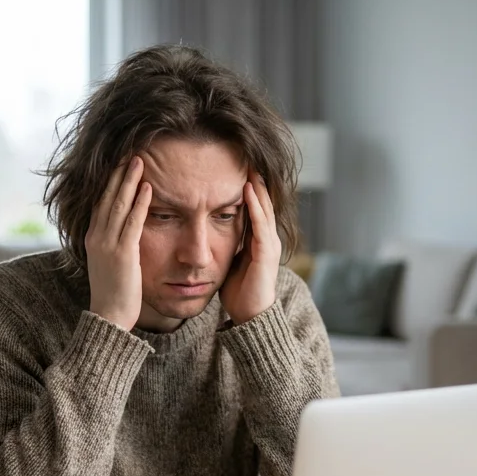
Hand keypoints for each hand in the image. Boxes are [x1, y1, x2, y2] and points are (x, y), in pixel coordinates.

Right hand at [85, 156, 150, 330]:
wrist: (108, 317)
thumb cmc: (113, 293)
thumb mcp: (108, 263)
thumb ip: (113, 244)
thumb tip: (125, 232)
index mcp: (93, 238)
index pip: (100, 202)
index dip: (109, 182)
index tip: (119, 164)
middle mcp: (97, 237)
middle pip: (107, 197)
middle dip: (119, 174)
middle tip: (130, 152)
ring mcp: (108, 244)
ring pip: (118, 205)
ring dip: (129, 181)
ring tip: (139, 160)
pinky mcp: (123, 254)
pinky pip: (133, 222)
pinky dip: (141, 203)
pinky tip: (148, 188)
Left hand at [221, 172, 281, 324]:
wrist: (250, 316)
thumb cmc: (239, 292)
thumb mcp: (229, 262)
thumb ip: (225, 246)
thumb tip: (208, 235)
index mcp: (258, 241)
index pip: (255, 209)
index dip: (248, 190)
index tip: (237, 170)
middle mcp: (267, 239)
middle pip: (263, 203)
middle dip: (255, 182)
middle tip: (247, 159)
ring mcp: (269, 245)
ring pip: (264, 209)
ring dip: (257, 188)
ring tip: (249, 168)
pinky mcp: (266, 253)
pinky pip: (260, 224)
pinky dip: (255, 206)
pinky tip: (248, 191)